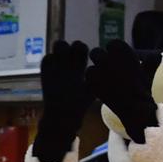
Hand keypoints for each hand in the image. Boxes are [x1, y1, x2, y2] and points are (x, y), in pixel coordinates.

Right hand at [31, 40, 91, 161]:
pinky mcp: (45, 72)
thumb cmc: (80, 103)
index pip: (81, 49)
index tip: (87, 53)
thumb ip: (99, 79)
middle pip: (71, 45)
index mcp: (79, 66)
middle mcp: (68, 63)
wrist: (62, 115)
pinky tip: (55, 65)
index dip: (83, 48)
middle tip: (76, 52)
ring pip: (58, 46)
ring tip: (63, 56)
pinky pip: (47, 59)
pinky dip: (51, 59)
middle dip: (73, 46)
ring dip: (61, 48)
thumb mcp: (92, 89)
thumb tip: (116, 73)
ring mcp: (56, 67)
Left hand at [86, 43, 157, 142]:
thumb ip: (150, 61)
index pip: (112, 44)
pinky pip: (88, 79)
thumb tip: (157, 55)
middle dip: (99, 60)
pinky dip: (92, 84)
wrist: (135, 106)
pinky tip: (100, 90)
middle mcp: (107, 55)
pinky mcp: (91, 81)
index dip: (113, 53)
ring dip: (95, 73)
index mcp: (121, 48)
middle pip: (96, 53)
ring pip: (90, 67)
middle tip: (105, 71)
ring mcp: (97, 68)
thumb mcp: (148, 71)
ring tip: (104, 83)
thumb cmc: (143, 88)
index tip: (116, 62)